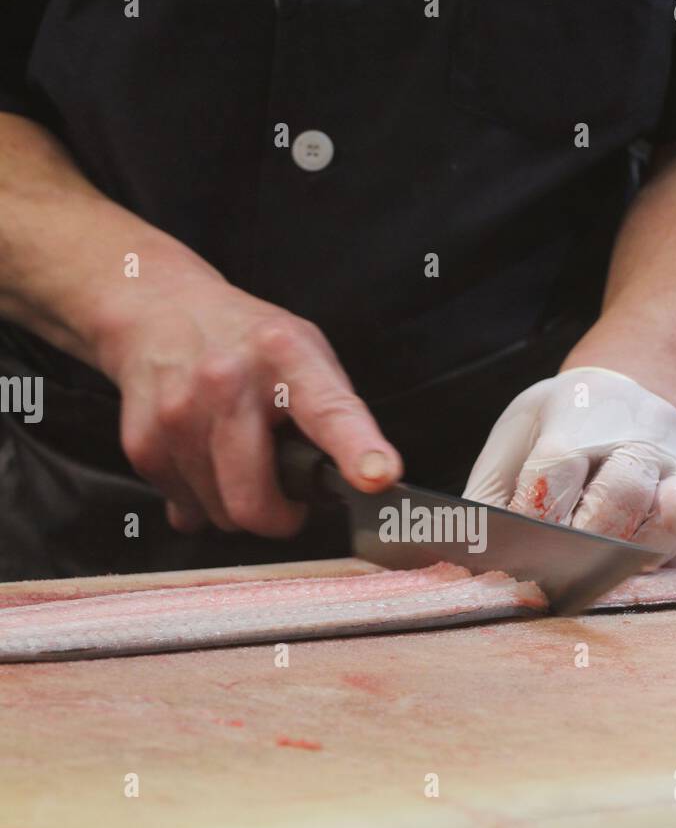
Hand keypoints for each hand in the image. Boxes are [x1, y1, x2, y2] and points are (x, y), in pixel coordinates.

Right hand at [95, 270, 401, 535]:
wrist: (159, 310)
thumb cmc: (246, 342)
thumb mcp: (305, 353)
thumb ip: (334, 414)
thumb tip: (359, 484)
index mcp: (287, 356)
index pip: (329, 411)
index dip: (358, 451)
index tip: (380, 477)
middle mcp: (227, 382)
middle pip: (254, 501)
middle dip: (278, 517)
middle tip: (285, 499)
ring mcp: (179, 413)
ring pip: (220, 515)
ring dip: (234, 505)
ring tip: (236, 460)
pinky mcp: (143, 441)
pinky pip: (185, 509)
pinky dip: (199, 498)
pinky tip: (201, 458)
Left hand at [464, 367, 675, 567]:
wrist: (627, 398)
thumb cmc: (562, 430)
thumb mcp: (517, 441)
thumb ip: (493, 497)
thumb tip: (469, 563)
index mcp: (579, 417)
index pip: (555, 470)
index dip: (532, 520)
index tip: (513, 555)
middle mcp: (639, 440)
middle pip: (619, 496)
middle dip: (583, 545)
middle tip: (555, 577)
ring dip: (635, 560)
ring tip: (601, 580)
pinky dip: (675, 569)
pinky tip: (640, 576)